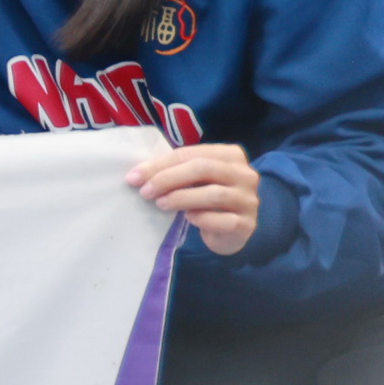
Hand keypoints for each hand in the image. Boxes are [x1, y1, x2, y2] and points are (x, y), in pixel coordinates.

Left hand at [131, 140, 259, 257]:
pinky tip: (189, 219)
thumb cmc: (207, 199)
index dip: (160, 164)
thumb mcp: (194, 180)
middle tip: (145, 192)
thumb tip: (137, 174)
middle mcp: (245, 174)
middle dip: (168, 179)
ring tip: (161, 204)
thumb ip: (175, 171)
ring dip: (181, 198)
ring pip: (214, 194)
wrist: (231, 230)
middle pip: (203, 168)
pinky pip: (221, 220)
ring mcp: (249, 199)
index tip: (134, 177)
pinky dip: (201, 219)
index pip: (191, 153)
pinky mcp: (246, 223)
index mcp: (231, 155)